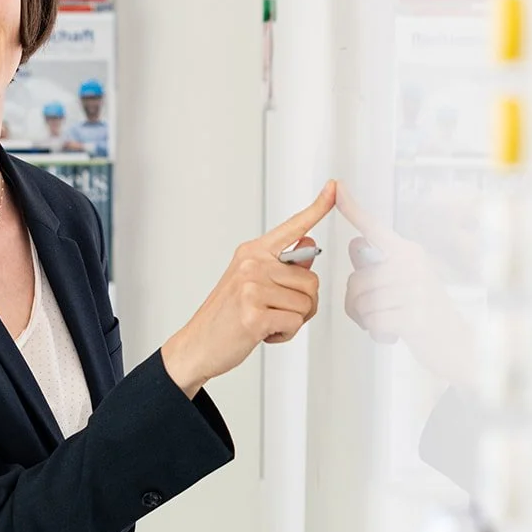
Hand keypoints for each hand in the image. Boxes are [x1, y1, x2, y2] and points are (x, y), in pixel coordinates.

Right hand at [161, 181, 336, 396]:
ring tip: (265, 322)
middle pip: (311, 281)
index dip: (317, 208)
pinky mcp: (254, 313)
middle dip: (301, 305)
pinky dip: (284, 334)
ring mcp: (252, 288)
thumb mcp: (251, 282)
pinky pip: (294, 323)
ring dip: (292, 321)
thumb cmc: (226, 316)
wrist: (197, 344)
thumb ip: (282, 265)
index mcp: (252, 252)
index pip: (292, 227)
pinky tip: (262, 333)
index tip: (334, 187)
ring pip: (306, 304)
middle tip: (274, 313)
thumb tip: (309, 244)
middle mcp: (252, 264)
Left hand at [340, 186, 481, 388]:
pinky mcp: (414, 315)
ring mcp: (415, 288)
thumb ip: (378, 264)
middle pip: (356, 280)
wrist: (457, 344)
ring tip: (389, 322)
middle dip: (357, 303)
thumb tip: (355, 243)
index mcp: (408, 252)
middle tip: (377, 314)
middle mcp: (412, 264)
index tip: (337, 186)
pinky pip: (373, 321)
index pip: (375, 229)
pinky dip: (377, 331)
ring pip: (362, 302)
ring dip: (367, 319)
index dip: (353, 209)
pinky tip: (393, 333)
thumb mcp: (405, 282)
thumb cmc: (425, 313)